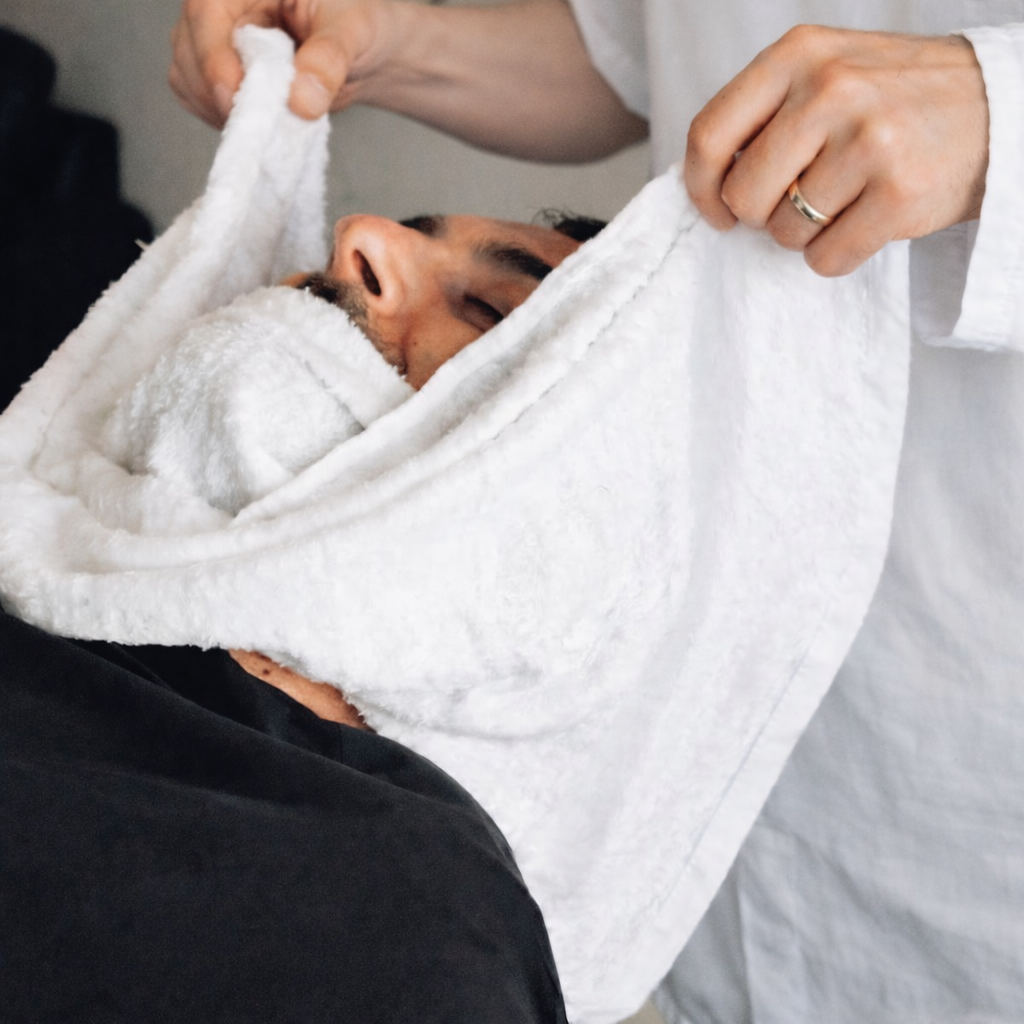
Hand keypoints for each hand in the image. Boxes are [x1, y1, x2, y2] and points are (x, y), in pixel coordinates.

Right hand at [169, 0, 397, 127]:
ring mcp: (211, 40)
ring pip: (187, 79)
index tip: (234, 96)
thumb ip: (328, 60)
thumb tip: (301, 101)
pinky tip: (260, 122)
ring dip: (222, 110)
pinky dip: (224, 119)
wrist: (362, 52)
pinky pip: (199, 100)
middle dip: (220, 93)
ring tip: (272, 118)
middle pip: (188, 49)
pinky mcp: (214, 73)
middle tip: (264, 120)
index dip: (213, 57)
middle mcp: (219, 6)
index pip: (205, 11)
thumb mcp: (353, 32)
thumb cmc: (356, 26)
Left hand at [684, 26, 988, 275]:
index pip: (709, 136)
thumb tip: (703, 179)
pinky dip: (837, 254)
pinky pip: (826, 258)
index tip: (717, 210)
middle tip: (800, 200)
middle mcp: (830, 88)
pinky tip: (866, 222)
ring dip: (806, 233)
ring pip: (784, 232)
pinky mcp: (898, 192)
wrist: (995, 109)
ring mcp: (868, 139)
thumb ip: (764, 113)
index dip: (701, 188)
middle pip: (743, 196)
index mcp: (798, 54)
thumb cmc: (892, 101)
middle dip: (762, 215)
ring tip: (846, 200)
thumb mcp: (824, 74)